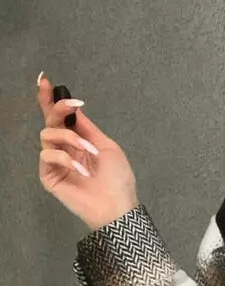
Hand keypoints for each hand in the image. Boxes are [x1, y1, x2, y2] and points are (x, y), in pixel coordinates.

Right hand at [36, 72, 138, 230]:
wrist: (117, 205)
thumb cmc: (117, 179)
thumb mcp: (106, 146)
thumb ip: (87, 128)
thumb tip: (75, 111)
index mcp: (79, 140)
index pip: (61, 117)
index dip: (51, 99)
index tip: (45, 80)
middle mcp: (64, 148)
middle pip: (50, 120)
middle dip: (58, 108)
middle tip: (72, 106)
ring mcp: (55, 161)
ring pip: (48, 134)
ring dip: (71, 139)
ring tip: (89, 152)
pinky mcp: (48, 175)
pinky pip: (48, 155)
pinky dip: (66, 158)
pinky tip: (81, 169)